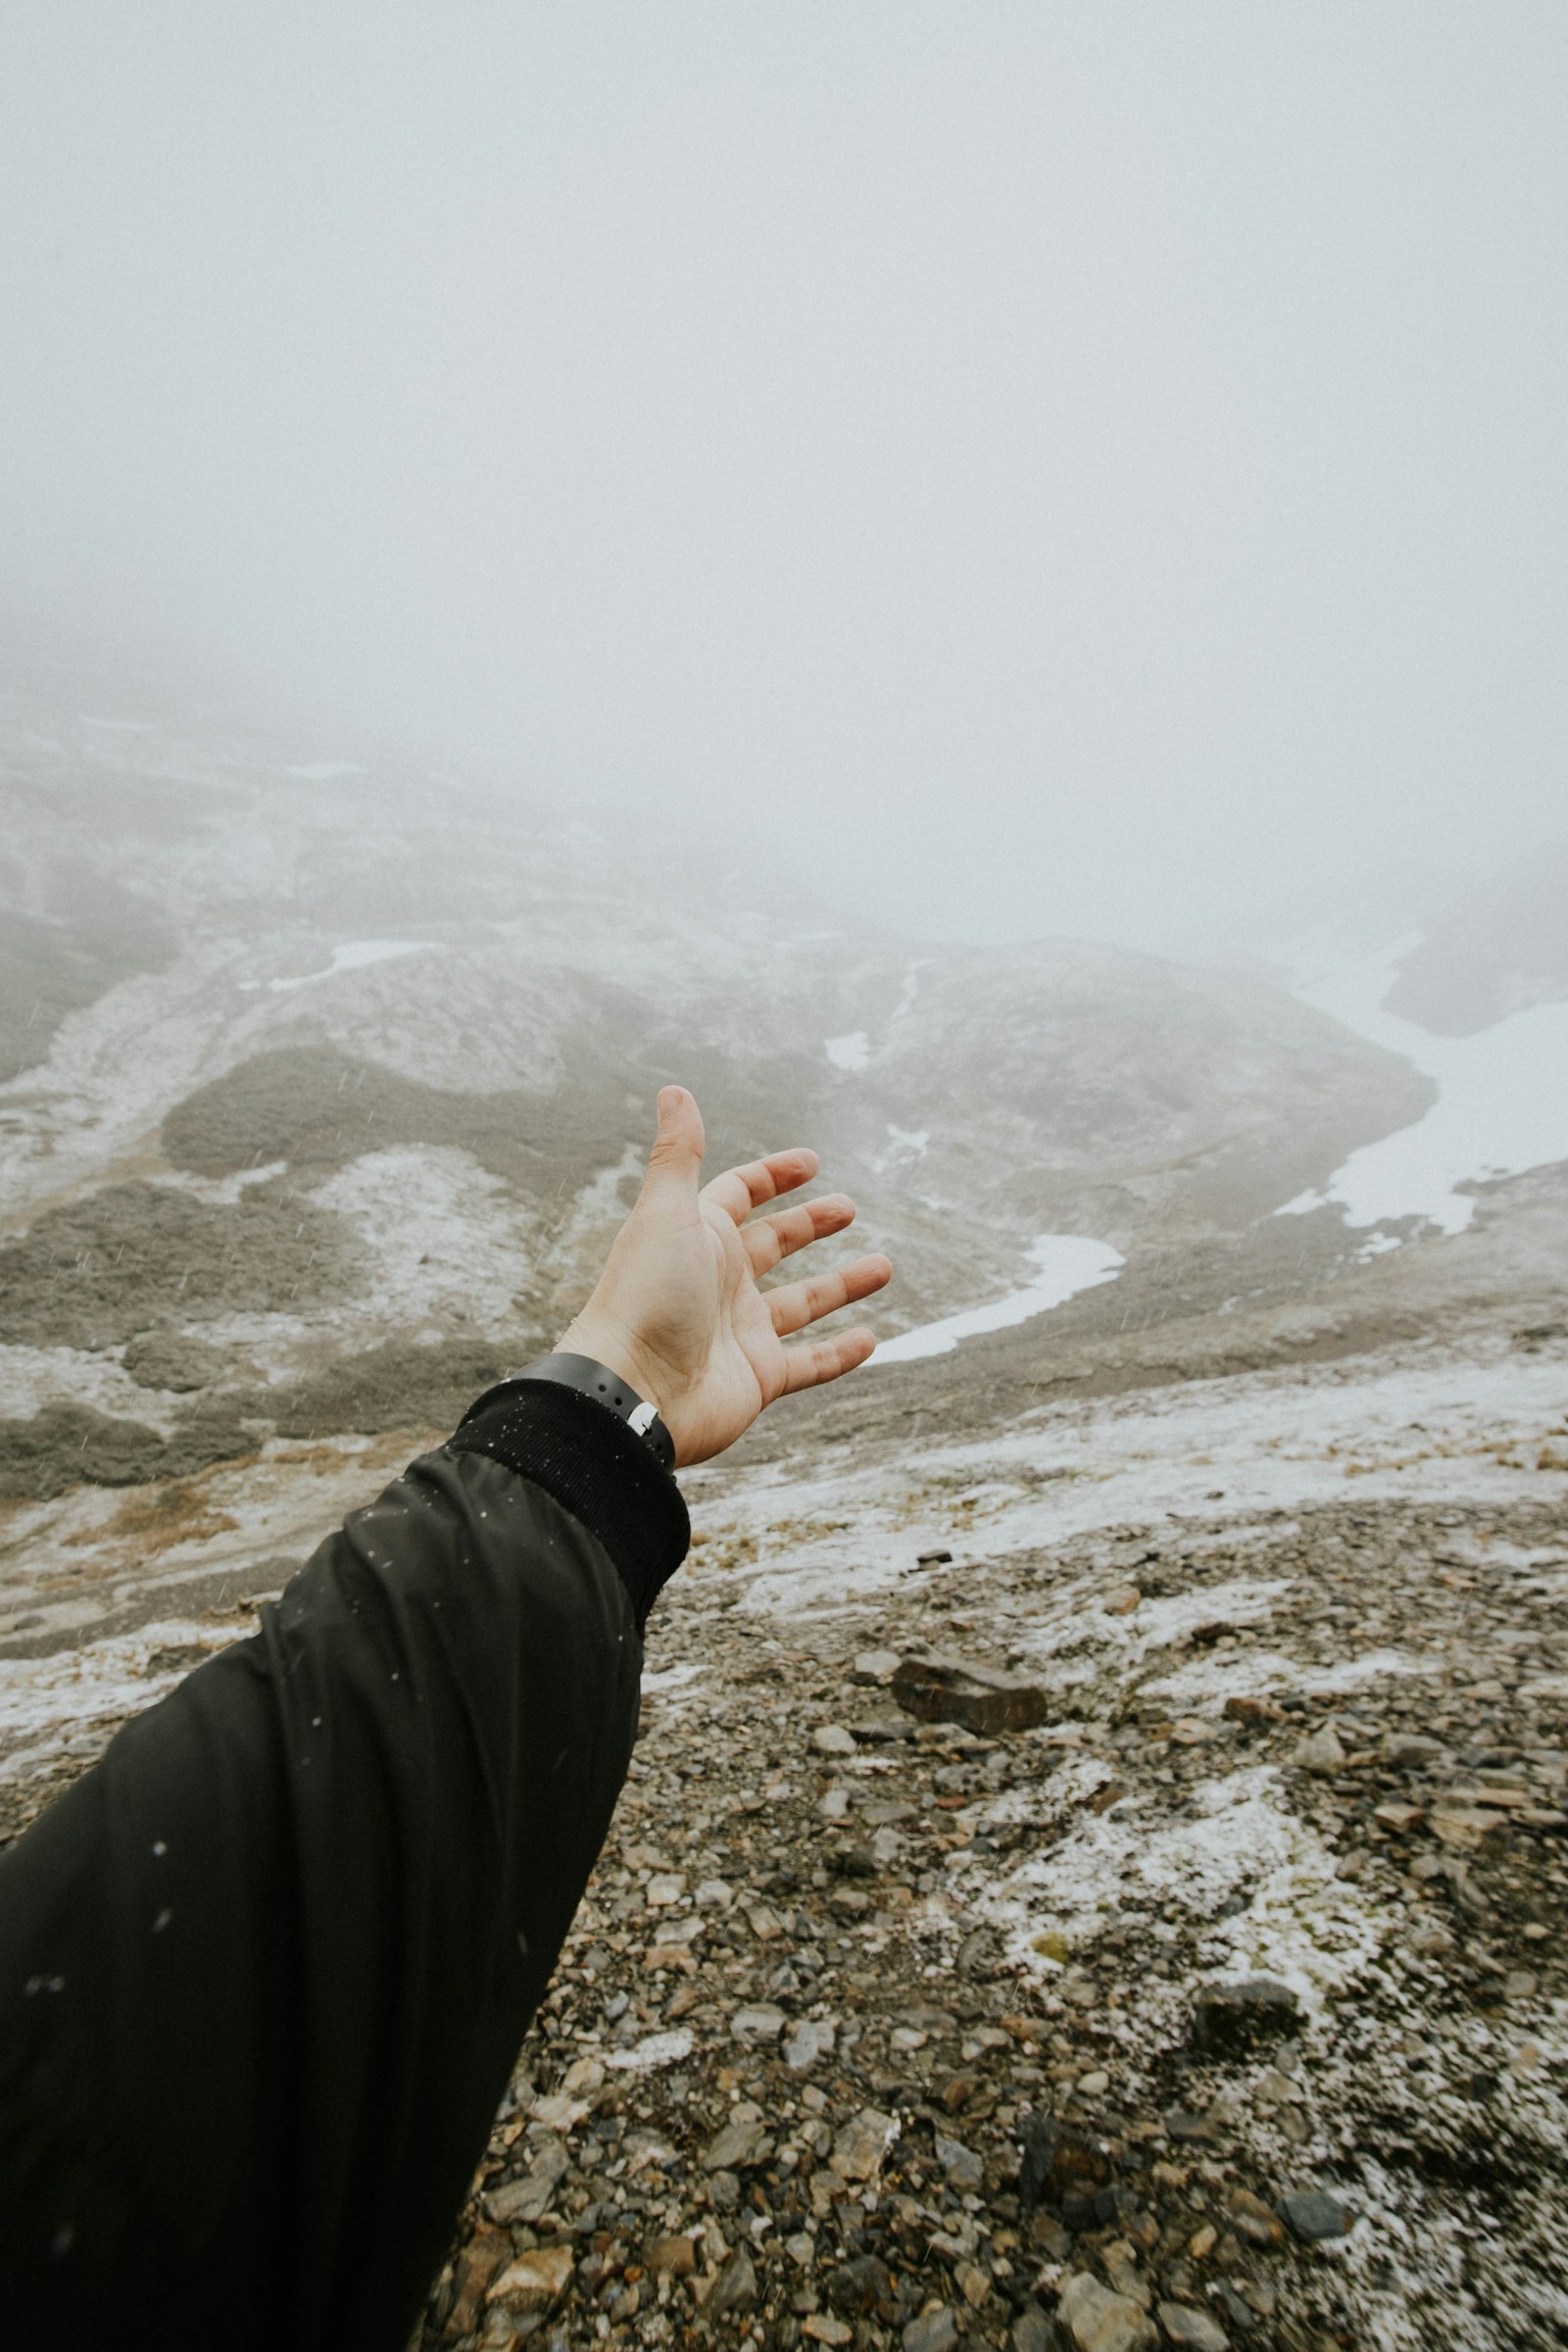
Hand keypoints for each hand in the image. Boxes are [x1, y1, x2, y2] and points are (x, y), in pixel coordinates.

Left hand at [557, 1086, 892, 1466]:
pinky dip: (841, 1354)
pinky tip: (872, 1338)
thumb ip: (679, 1153)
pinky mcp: (759, 1378)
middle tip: (848, 1210)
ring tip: (884, 1266)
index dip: (773, 1176)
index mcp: (697, 1238)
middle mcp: (719, 1283)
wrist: (632, 1392)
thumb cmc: (642, 1298)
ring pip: (802, 1304)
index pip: (739, 1196)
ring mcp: (740, 1332)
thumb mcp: (667, 1213)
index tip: (812, 1163)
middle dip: (810, 1226)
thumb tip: (674, 1090)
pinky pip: (810, 1363)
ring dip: (842, 1285)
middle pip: (772, 1245)